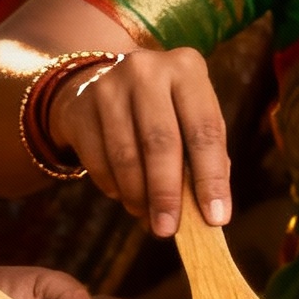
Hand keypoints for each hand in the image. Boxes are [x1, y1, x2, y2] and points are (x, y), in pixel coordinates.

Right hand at [44, 48, 232, 236]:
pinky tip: (124, 195)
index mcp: (188, 69)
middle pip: (161, 143)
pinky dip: (114, 187)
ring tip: (147, 216)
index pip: (204, 130)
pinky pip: (97, 160)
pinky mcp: (82, 105)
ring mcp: (110, 85)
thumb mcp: (191, 119)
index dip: (211, 178)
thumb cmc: (164, 110)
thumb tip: (208, 213)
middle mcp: (148, 70)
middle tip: (168, 230)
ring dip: (137, 196)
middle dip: (166, 194)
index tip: (216, 218)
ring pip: (125, 156)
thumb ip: (205, 159)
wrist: (103, 83)